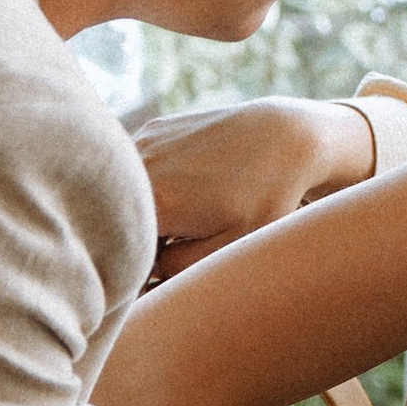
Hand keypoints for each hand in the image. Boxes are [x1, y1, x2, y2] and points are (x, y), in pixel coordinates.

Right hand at [137, 100, 371, 281]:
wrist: (287, 136)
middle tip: (179, 244)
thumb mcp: (229, 247)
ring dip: (141, 211)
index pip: (123, 250)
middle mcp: (141, 166)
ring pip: (125, 194)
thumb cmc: (265, 197)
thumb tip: (145, 270)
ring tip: (188, 214)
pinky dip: (148, 185)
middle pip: (119, 219)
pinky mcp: (152, 130)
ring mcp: (144, 141)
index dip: (138, 269)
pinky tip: (186, 188)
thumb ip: (176, 269)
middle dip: (137, 239)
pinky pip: (137, 169)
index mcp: (157, 202)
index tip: (163, 275)